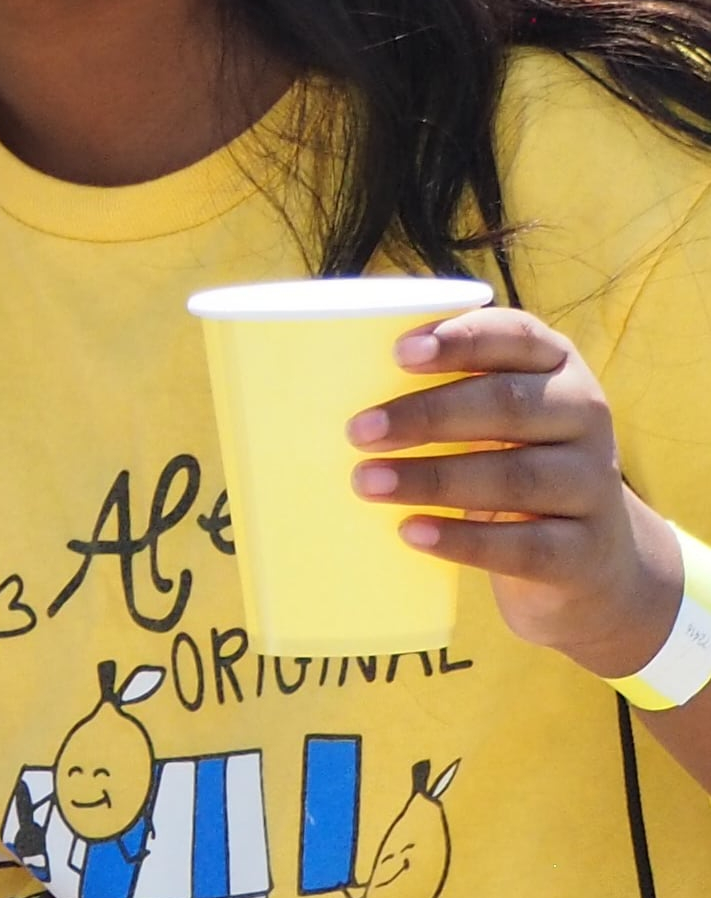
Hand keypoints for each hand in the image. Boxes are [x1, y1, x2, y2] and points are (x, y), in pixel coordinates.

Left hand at [350, 307, 684, 677]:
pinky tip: (413, 533)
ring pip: (516, 476)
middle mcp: (584, 415)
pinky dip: (465, 540)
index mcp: (554, 366)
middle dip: (427, 414)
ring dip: (433, 478)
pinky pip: (528, 545)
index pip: (516, 336)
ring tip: (365, 483)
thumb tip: (303, 392)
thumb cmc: (505, 465)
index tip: (398, 353)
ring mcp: (593, 485)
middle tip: (356, 430)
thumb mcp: (485, 422)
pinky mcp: (586, 551)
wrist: (590, 561)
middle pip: (509, 405)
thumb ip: (431, 394)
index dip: (461, 339)